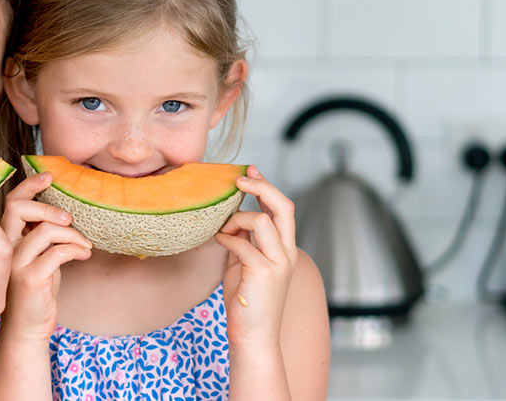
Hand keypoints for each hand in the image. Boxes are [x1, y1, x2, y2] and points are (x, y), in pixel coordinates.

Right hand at [0, 173, 89, 341]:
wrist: (28, 329)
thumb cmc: (36, 291)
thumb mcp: (39, 257)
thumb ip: (42, 234)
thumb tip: (63, 211)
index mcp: (5, 239)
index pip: (11, 202)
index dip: (29, 185)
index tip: (50, 175)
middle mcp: (4, 249)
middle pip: (18, 208)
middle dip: (48, 207)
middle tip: (70, 219)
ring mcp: (15, 264)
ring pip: (45, 231)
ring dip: (73, 234)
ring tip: (85, 246)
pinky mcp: (30, 279)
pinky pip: (57, 252)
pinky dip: (76, 250)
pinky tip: (84, 256)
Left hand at [214, 165, 298, 345]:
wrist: (253, 336)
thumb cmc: (247, 302)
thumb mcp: (244, 265)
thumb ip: (243, 241)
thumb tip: (231, 218)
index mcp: (285, 249)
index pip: (283, 209)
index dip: (267, 185)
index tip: (249, 169)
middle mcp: (287, 254)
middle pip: (283, 206)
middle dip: (261, 186)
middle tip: (239, 179)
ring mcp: (278, 263)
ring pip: (261, 220)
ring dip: (237, 218)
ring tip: (223, 230)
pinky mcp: (263, 273)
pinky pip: (242, 243)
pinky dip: (227, 239)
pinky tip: (218, 242)